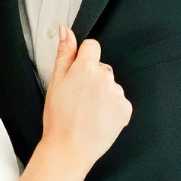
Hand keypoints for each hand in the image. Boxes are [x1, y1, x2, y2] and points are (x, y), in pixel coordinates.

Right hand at [43, 28, 131, 167]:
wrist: (69, 149)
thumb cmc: (59, 119)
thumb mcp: (55, 82)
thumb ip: (65, 53)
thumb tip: (66, 31)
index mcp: (86, 67)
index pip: (92, 46)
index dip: (83, 59)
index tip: (78, 74)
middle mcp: (105, 77)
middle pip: (101, 67)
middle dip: (92, 78)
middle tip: (79, 98)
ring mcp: (117, 94)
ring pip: (110, 85)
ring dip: (102, 94)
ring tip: (88, 111)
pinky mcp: (125, 109)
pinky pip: (119, 101)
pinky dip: (111, 108)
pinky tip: (98, 118)